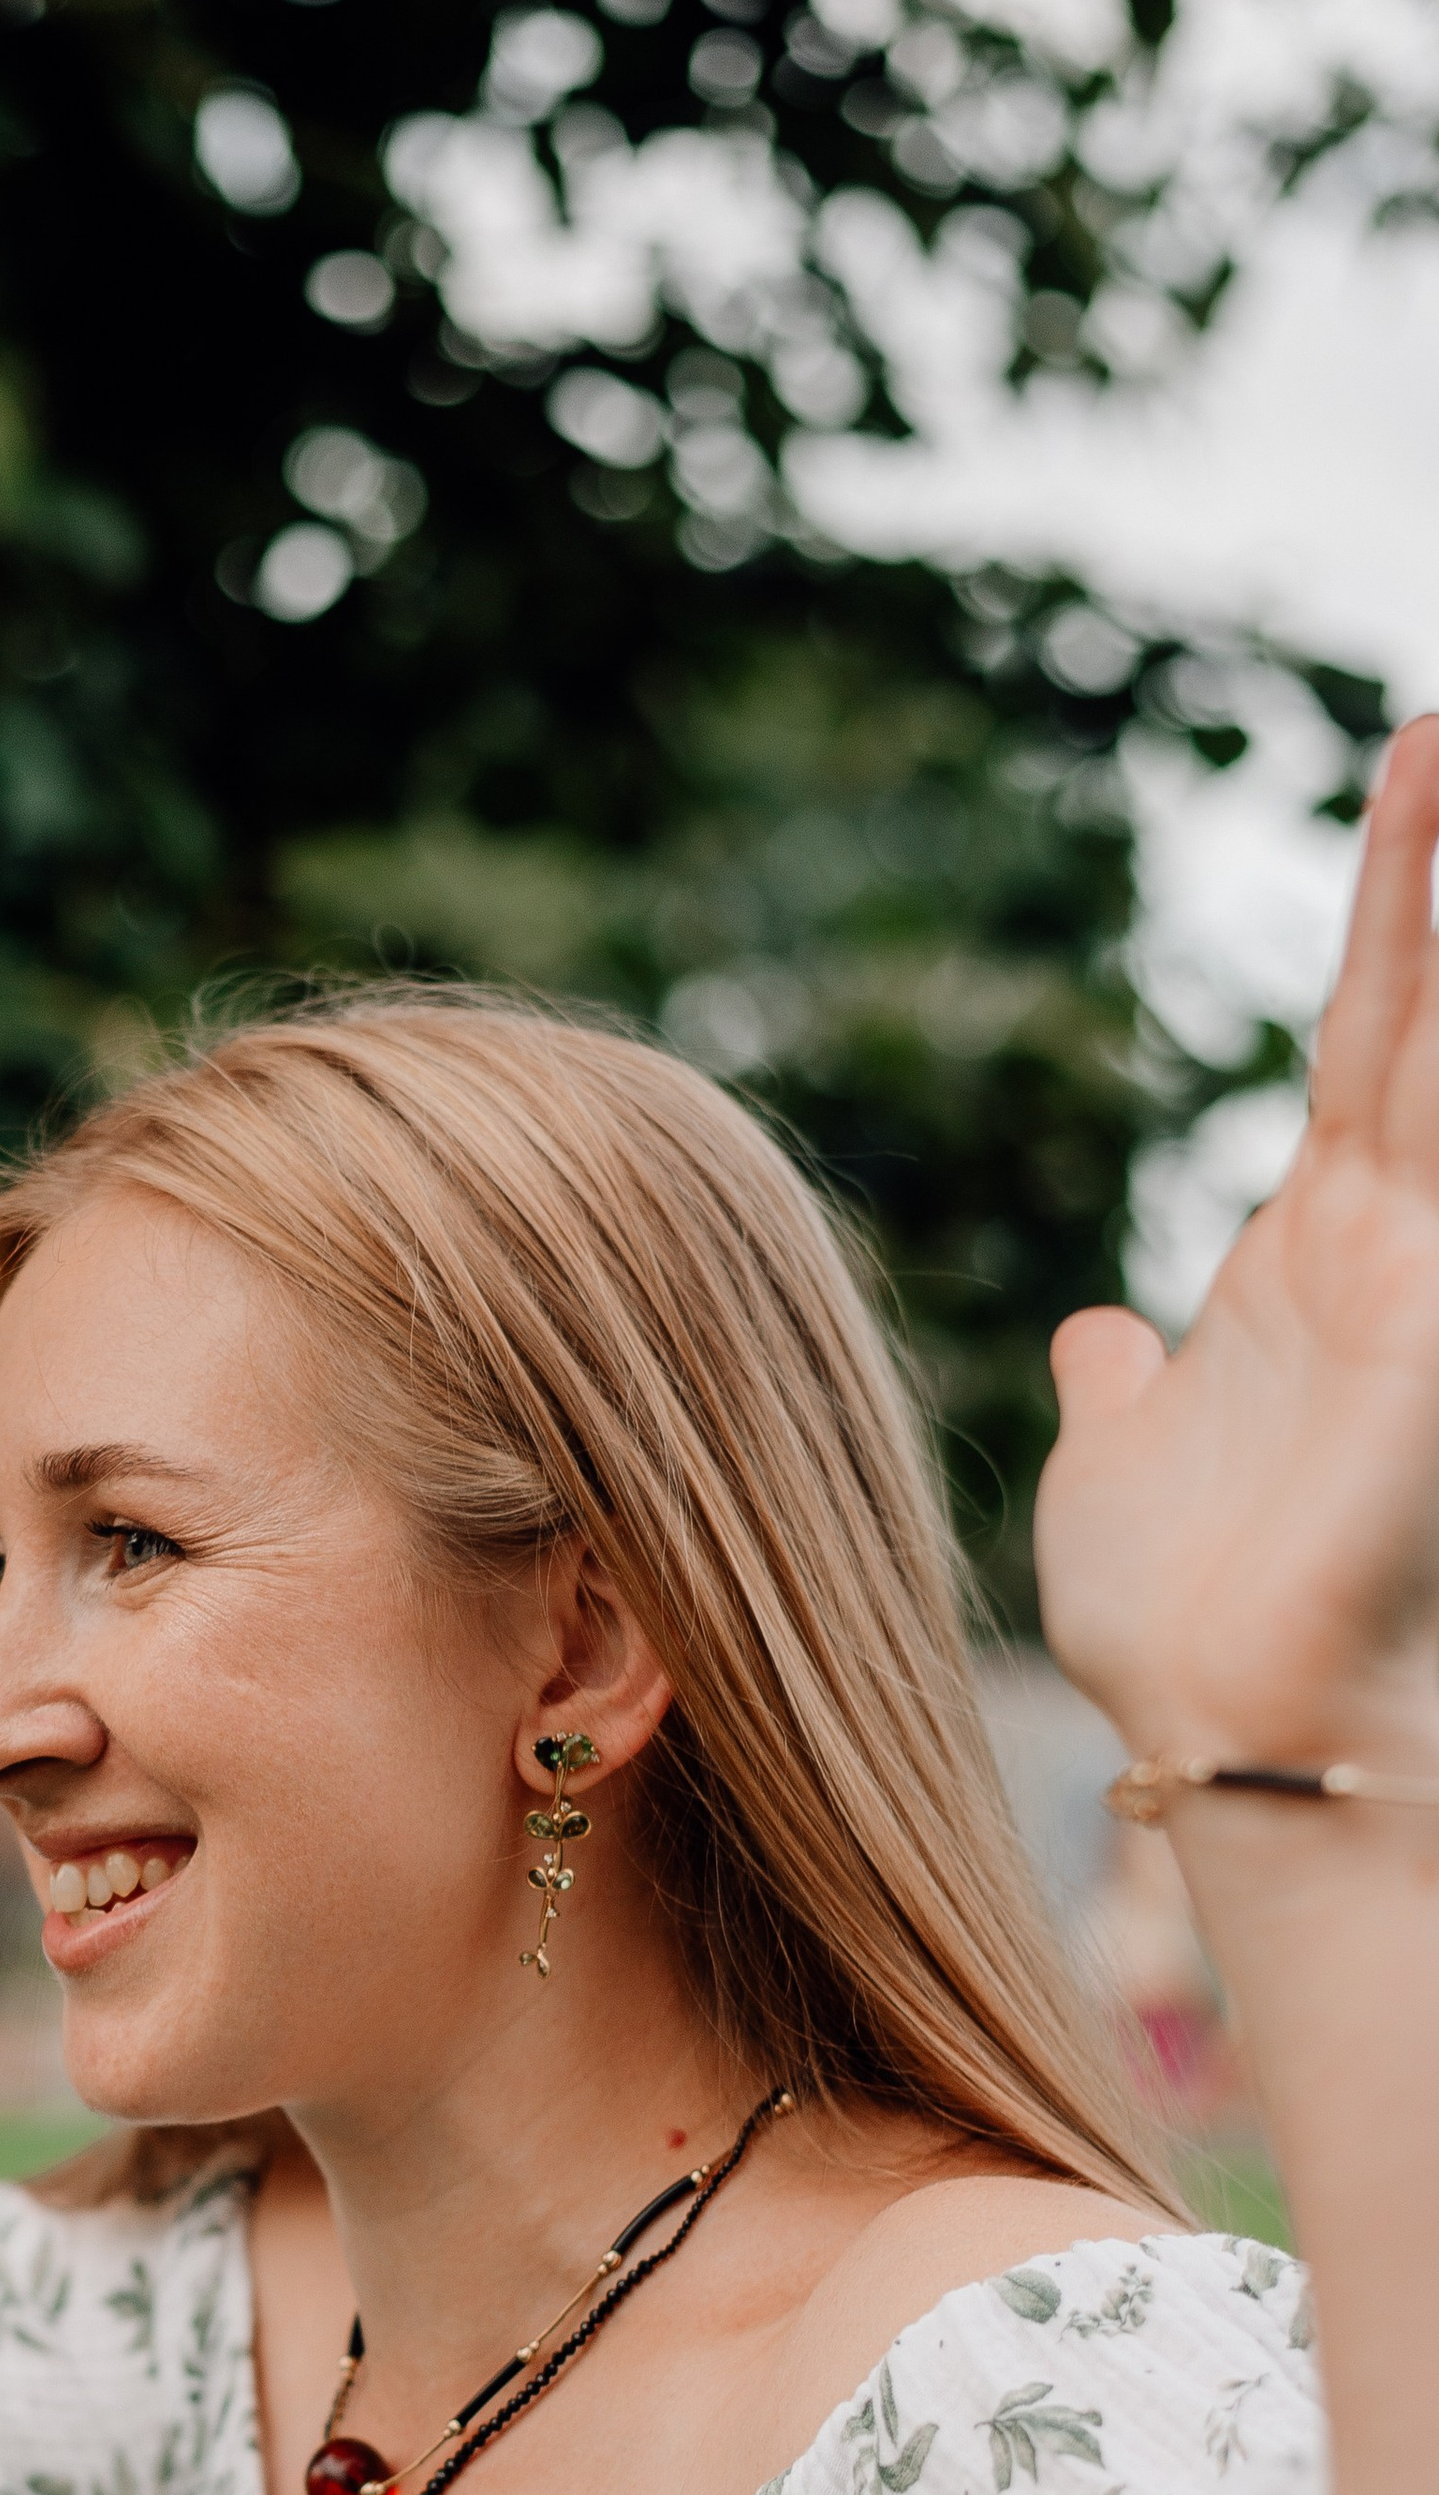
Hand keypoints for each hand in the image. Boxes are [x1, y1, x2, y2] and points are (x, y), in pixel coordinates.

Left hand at [1037, 716, 1438, 1769]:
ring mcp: (1426, 1267)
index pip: (1368, 1036)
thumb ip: (1122, 1389)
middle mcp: (1386, 1238)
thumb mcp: (1117, 1473)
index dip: (1400, 904)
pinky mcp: (1437, 1311)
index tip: (1421, 766)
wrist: (1227, 1728)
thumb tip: (1090, 1334)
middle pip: (1427, 999)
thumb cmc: (1181, 1630)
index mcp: (1305, 1256)